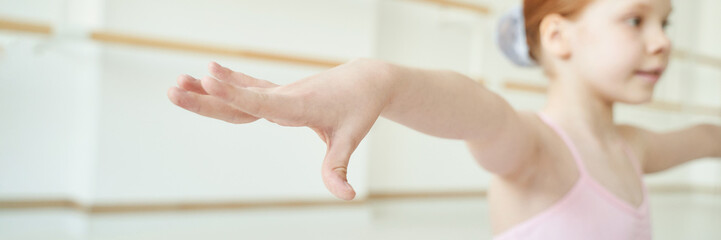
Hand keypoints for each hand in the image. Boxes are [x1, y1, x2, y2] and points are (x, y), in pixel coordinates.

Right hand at [167, 59, 392, 199]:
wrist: (365, 80)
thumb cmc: (357, 109)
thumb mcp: (351, 139)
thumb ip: (338, 167)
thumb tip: (345, 196)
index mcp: (298, 106)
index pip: (261, 101)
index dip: (234, 92)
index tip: (209, 77)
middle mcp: (283, 96)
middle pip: (240, 99)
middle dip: (206, 96)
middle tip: (173, 88)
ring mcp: (278, 92)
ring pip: (239, 93)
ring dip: (208, 89)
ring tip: (177, 82)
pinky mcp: (278, 92)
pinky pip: (248, 88)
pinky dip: (228, 82)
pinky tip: (207, 74)